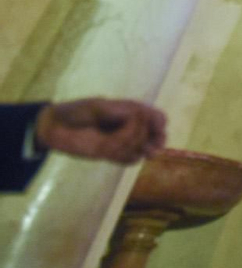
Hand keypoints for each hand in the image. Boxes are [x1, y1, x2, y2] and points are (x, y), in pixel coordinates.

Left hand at [35, 98, 165, 163]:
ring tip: (116, 143)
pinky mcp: (112, 155)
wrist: (56, 127)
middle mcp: (131, 126)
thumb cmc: (77, 112)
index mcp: (131, 111)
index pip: (156, 117)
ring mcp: (122, 141)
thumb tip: (141, 118)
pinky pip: (129, 160)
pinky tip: (113, 153)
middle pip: (154, 135)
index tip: (158, 129)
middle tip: (149, 145)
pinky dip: (126, 158)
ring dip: (134, 148)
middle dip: (152, 139)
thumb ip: (122, 112)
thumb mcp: (100, 107)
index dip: (160, 123)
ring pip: (142, 148)